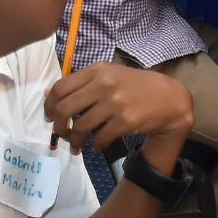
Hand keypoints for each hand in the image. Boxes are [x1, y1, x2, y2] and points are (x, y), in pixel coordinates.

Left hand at [45, 64, 192, 153]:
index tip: (48, 117)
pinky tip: (97, 145)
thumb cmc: (135, 86)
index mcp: (97, 71)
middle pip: (65, 108)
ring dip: (75, 140)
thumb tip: (49, 95)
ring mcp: (115, 103)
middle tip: (61, 134)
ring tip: (77, 145)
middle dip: (58, 126)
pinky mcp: (125, 121)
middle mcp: (104, 84)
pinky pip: (99, 139)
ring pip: (80, 127)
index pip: (61, 87)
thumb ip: (81, 83)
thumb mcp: (109, 76)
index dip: (49, 105)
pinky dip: (95, 146)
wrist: (169, 98)